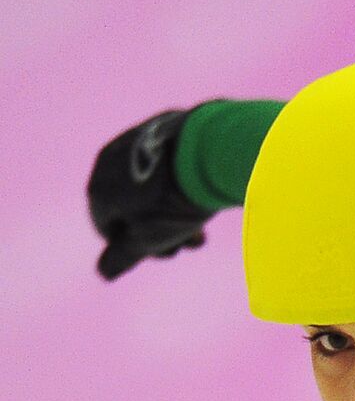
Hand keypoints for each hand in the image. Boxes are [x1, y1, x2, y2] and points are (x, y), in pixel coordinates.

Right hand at [88, 109, 213, 279]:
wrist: (210, 148)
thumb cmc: (176, 201)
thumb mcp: (149, 238)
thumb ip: (123, 256)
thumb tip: (105, 272)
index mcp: (99, 190)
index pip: (109, 229)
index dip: (138, 247)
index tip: (170, 251)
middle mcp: (109, 162)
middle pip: (134, 208)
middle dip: (163, 230)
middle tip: (193, 243)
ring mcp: (136, 141)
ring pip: (152, 186)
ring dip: (176, 211)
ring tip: (204, 223)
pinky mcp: (164, 128)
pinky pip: (168, 164)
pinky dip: (182, 182)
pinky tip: (206, 193)